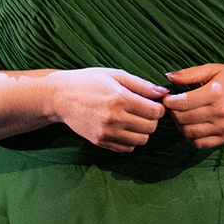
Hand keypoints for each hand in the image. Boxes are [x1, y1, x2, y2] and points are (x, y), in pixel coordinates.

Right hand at [46, 68, 166, 152]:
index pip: (155, 111)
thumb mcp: (115, 75)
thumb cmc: (88, 81)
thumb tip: (163, 93)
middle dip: (152, 119)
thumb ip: (141, 84)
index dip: (159, 107)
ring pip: (141, 140)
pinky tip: (124, 128)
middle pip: (150, 127)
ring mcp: (106, 132)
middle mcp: (114, 118)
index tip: (153, 103)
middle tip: (144, 111)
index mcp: (120, 98)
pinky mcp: (100, 141)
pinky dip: (130, 140)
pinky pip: (127, 148)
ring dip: (142, 131)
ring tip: (134, 119)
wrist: (60, 97)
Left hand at [163, 64, 223, 148]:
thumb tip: (168, 77)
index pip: (182, 103)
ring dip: (179, 125)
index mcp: (215, 93)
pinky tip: (191, 126)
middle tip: (173, 107)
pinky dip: (190, 137)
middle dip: (173, 112)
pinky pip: (199, 143)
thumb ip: (190, 74)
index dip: (169, 102)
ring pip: (188, 132)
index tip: (167, 98)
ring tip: (181, 116)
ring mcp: (223, 127)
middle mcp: (220, 112)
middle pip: (183, 118)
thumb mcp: (215, 70)